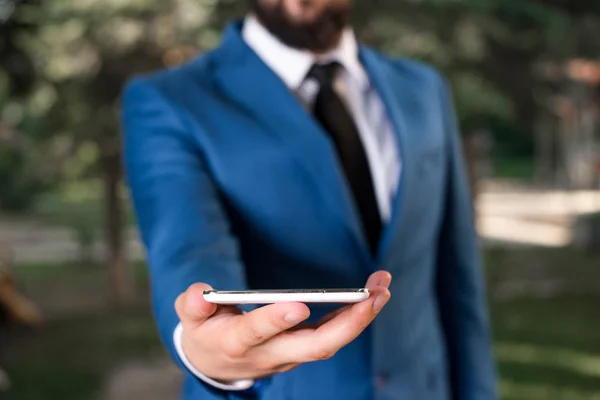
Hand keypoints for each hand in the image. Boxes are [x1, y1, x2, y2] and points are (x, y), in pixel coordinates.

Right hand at [175, 271, 391, 381]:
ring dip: (360, 317)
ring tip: (383, 287)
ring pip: (330, 342)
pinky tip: (372, 295)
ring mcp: (290, 355)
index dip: (275, 320)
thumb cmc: (204, 332)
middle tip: (373, 296)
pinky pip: (332, 335)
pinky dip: (354, 316)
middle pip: (313, 346)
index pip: (257, 334)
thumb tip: (200, 293)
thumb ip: (192, 305)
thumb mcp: (189, 319)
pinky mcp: (302, 348)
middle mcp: (270, 354)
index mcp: (236, 343)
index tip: (297, 304)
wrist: (216, 364)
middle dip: (348, 323)